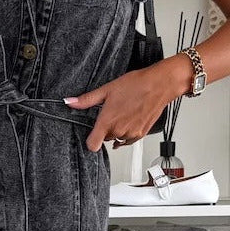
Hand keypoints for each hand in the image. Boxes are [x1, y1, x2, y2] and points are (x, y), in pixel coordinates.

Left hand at [64, 57, 186, 151]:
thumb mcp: (107, 89)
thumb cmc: (136, 85)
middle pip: (105, 139)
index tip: (92, 134)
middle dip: (106, 129)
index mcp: (108, 122)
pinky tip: (131, 117)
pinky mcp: (141, 134)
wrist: (160, 84)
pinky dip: (128, 131)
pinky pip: (129, 139)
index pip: (92, 145)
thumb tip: (69, 102)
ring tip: (123, 112)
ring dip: (118, 129)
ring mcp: (131, 134)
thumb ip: (86, 100)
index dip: (90, 140)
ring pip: (117, 138)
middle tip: (111, 113)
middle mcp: (119, 131)